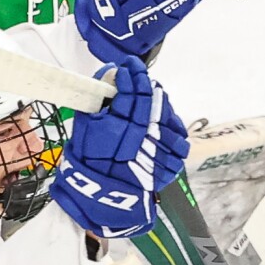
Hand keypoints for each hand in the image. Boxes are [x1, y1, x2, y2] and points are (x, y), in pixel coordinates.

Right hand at [49, 62, 188, 238]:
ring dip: (160, 104)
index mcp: (118, 128)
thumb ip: (97, 102)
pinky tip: (163, 122)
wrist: (103, 199)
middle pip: (152, 101)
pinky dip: (171, 126)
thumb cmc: (88, 164)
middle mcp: (143, 138)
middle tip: (139, 75)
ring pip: (168, 116)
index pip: (131, 92)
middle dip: (145, 83)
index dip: (131, 74)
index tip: (128, 65)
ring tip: (151, 99)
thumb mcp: (84, 130)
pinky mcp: (171, 164)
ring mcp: (160, 151)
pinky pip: (179, 138)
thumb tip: (108, 74)